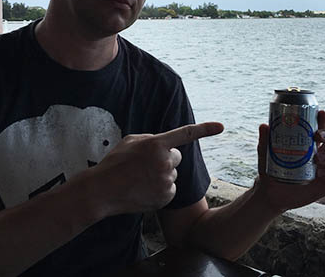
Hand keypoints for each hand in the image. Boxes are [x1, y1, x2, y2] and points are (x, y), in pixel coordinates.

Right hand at [92, 122, 223, 214]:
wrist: (102, 190)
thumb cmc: (115, 163)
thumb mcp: (131, 141)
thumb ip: (152, 139)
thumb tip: (166, 144)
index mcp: (156, 144)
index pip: (186, 134)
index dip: (205, 129)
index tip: (222, 126)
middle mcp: (165, 162)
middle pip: (176, 158)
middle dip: (165, 159)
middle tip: (145, 166)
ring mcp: (166, 181)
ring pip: (172, 175)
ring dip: (161, 175)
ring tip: (140, 179)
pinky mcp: (166, 197)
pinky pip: (170, 190)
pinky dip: (160, 190)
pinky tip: (144, 190)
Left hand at [254, 110, 324, 213]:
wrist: (270, 193)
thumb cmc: (271, 168)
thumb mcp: (266, 154)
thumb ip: (265, 142)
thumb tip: (264, 126)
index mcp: (311, 142)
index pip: (323, 127)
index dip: (324, 119)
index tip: (320, 113)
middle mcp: (324, 153)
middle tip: (318, 136)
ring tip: (318, 159)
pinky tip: (321, 174)